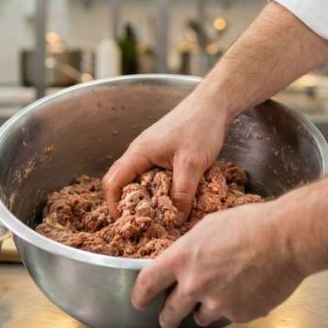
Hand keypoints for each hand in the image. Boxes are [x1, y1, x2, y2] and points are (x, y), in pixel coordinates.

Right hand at [103, 94, 229, 222]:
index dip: (114, 205)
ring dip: (145, 197)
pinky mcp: (163, 152)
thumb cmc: (200, 127)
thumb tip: (175, 222)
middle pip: (122, 182)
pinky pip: (152, 174)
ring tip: (158, 215)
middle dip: (128, 204)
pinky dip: (157, 188)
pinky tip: (172, 197)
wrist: (214, 104)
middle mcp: (140, 152)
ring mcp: (151, 151)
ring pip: (139, 178)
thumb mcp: (191, 164)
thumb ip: (181, 194)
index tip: (126, 223)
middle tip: (143, 223)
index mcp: (138, 153)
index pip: (113, 183)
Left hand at [130, 199, 306, 327]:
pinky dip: (233, 307)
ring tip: (218, 295)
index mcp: (182, 259)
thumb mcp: (208, 226)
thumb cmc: (250, 224)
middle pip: (169, 313)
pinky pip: (229, 315)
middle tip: (168, 319)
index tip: (140, 301)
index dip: (140, 295)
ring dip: (203, 310)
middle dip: (167, 318)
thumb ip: (189, 248)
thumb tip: (183, 258)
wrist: (286, 239)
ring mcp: (217, 303)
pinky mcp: (239, 314)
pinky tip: (246, 289)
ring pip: (199, 317)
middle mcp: (195, 284)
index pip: (147, 284)